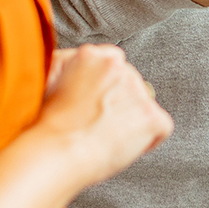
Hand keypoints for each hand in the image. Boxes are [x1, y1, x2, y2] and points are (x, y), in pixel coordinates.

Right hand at [36, 44, 172, 187]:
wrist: (55, 151)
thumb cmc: (47, 127)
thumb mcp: (50, 82)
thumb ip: (71, 71)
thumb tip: (79, 76)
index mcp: (93, 55)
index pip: (113, 66)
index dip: (107, 90)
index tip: (98, 105)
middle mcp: (118, 67)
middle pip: (130, 86)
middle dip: (120, 105)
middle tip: (100, 126)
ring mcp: (137, 90)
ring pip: (145, 106)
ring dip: (131, 121)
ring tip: (106, 138)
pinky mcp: (151, 116)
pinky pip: (161, 128)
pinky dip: (147, 141)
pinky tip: (123, 148)